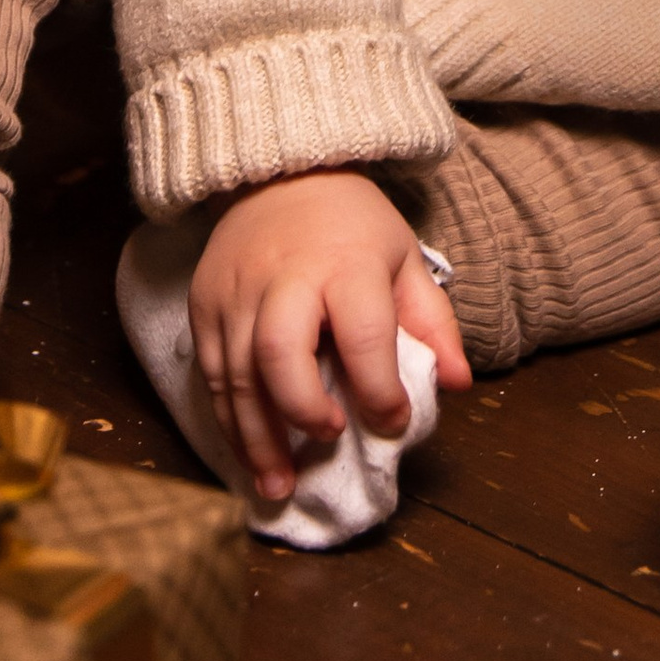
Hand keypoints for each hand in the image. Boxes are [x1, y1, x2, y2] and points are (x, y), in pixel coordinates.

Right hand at [189, 169, 470, 502]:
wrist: (279, 174)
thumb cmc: (351, 225)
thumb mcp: (404, 257)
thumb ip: (432, 321)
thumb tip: (457, 384)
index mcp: (345, 263)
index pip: (363, 334)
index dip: (380, 389)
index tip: (394, 422)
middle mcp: (283, 277)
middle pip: (279, 353)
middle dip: (301, 409)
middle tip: (327, 440)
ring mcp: (235, 292)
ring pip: (236, 376)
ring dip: (256, 439)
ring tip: (279, 487)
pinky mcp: (202, 304)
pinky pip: (211, 375)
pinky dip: (230, 423)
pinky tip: (251, 456)